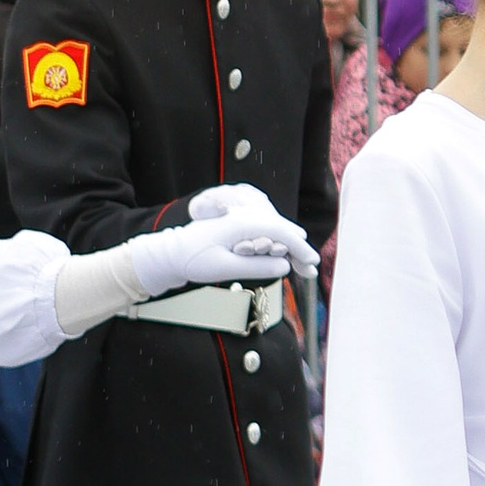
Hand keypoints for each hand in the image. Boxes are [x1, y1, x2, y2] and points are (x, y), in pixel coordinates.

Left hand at [131, 196, 314, 295]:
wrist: (172, 253)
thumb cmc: (193, 261)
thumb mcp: (224, 268)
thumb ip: (256, 266)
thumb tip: (285, 264)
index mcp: (241, 222)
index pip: (280, 232)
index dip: (299, 248)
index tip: (312, 262)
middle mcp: (244, 216)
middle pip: (282, 228)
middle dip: (298, 248)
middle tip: (311, 270)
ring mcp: (242, 219)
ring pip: (275, 230)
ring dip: (290, 247)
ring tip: (302, 266)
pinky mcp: (240, 226)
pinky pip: (265, 232)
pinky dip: (277, 244)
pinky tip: (284, 257)